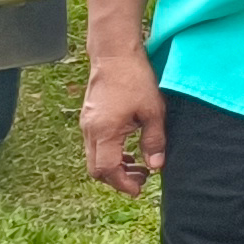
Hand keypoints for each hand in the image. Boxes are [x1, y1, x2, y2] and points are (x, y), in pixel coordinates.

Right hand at [79, 41, 165, 194]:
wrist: (114, 55)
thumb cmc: (136, 80)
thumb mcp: (153, 112)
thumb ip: (154, 141)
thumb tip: (156, 167)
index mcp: (104, 132)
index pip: (107, 170)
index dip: (123, 183)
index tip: (140, 189)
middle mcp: (90, 131)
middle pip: (96, 169)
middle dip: (118, 179)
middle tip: (142, 179)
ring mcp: (86, 124)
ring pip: (94, 158)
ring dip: (114, 167)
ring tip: (139, 166)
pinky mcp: (89, 118)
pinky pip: (95, 145)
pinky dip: (110, 154)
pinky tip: (129, 150)